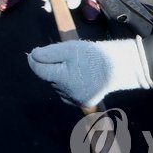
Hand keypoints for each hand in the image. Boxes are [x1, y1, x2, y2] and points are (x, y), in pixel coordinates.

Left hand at [27, 38, 152, 107]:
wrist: (119, 67)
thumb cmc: (93, 55)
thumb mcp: (70, 49)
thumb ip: (49, 53)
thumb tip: (33, 56)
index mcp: (61, 79)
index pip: (40, 70)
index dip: (34, 60)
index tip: (32, 53)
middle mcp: (66, 93)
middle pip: (50, 78)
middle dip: (51, 67)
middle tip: (60, 57)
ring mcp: (76, 100)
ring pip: (59, 87)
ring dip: (60, 77)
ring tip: (72, 67)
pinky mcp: (86, 103)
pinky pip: (69, 94)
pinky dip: (69, 85)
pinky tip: (77, 77)